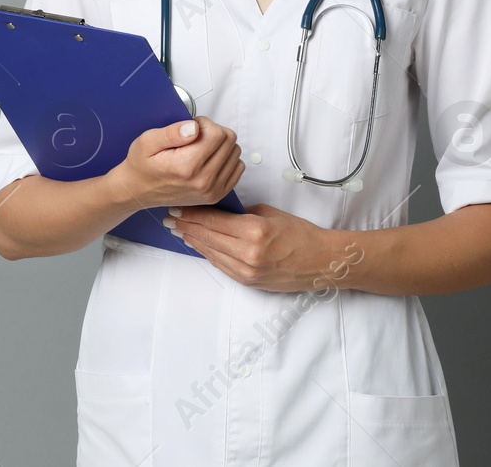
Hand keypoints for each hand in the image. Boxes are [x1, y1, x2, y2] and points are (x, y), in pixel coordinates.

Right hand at [107, 115, 243, 211]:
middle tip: (194, 137)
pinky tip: (209, 159)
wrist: (138, 191)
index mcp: (187, 166)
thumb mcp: (146, 141)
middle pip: (229, 141)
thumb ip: (171, 132)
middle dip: (213, 132)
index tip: (190, 128)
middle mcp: (203, 180)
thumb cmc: (141, 166)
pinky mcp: (217, 195)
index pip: (217, 133)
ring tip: (199, 148)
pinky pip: (237, 168)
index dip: (204, 123)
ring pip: (235, 152)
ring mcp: (212, 190)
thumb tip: (194, 127)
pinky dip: (226, 159)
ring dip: (220, 145)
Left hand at [164, 203, 361, 292]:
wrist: (321, 262)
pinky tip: (198, 245)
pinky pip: (221, 265)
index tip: (177, 208)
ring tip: (178, 231)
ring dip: (192, 241)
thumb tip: (219, 209)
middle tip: (170, 219)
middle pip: (207, 237)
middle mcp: (248, 253)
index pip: (213, 220)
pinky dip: (207, 253)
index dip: (191, 214)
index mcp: (254, 231)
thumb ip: (242, 212)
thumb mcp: (269, 213)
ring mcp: (247, 270)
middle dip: (186, 227)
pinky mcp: (248, 281)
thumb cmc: (300, 234)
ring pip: (210, 252)